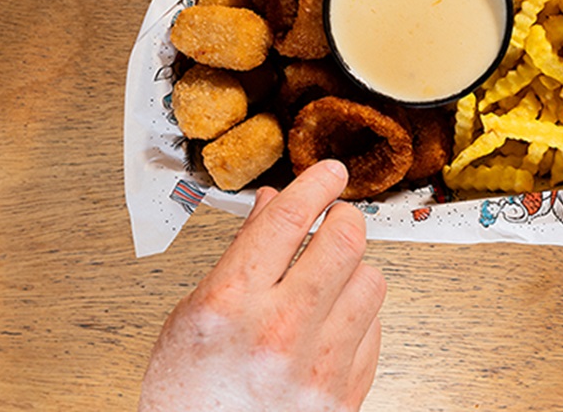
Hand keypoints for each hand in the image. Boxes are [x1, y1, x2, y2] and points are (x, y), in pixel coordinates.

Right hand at [138, 161, 384, 411]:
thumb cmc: (187, 397)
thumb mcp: (193, 315)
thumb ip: (241, 255)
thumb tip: (277, 203)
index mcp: (229, 306)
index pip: (288, 219)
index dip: (316, 184)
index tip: (330, 173)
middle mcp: (278, 334)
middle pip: (345, 240)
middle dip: (343, 219)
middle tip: (335, 219)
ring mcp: (317, 368)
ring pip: (372, 279)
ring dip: (354, 271)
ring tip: (327, 282)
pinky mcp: (345, 396)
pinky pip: (375, 328)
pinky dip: (357, 318)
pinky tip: (329, 325)